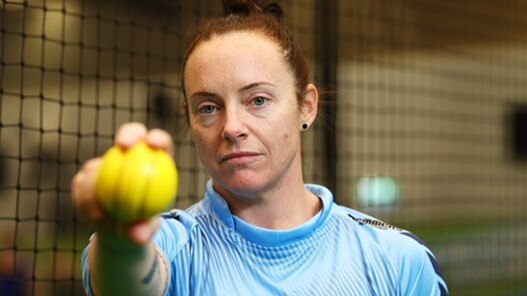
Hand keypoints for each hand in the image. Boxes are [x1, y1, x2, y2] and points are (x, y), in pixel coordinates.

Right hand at [71, 122, 174, 245]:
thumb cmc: (142, 227)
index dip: (157, 137)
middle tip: (122, 146)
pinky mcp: (86, 176)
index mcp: (155, 162)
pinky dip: (85, 199)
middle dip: (128, 134)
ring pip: (98, 163)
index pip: (160, 143)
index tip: (152, 144)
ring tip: (102, 216)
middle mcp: (130, 156)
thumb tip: (138, 235)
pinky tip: (94, 216)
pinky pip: (81, 183)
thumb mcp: (147, 231)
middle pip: (131, 135)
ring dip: (97, 186)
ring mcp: (105, 164)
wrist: (119, 234)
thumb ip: (145, 230)